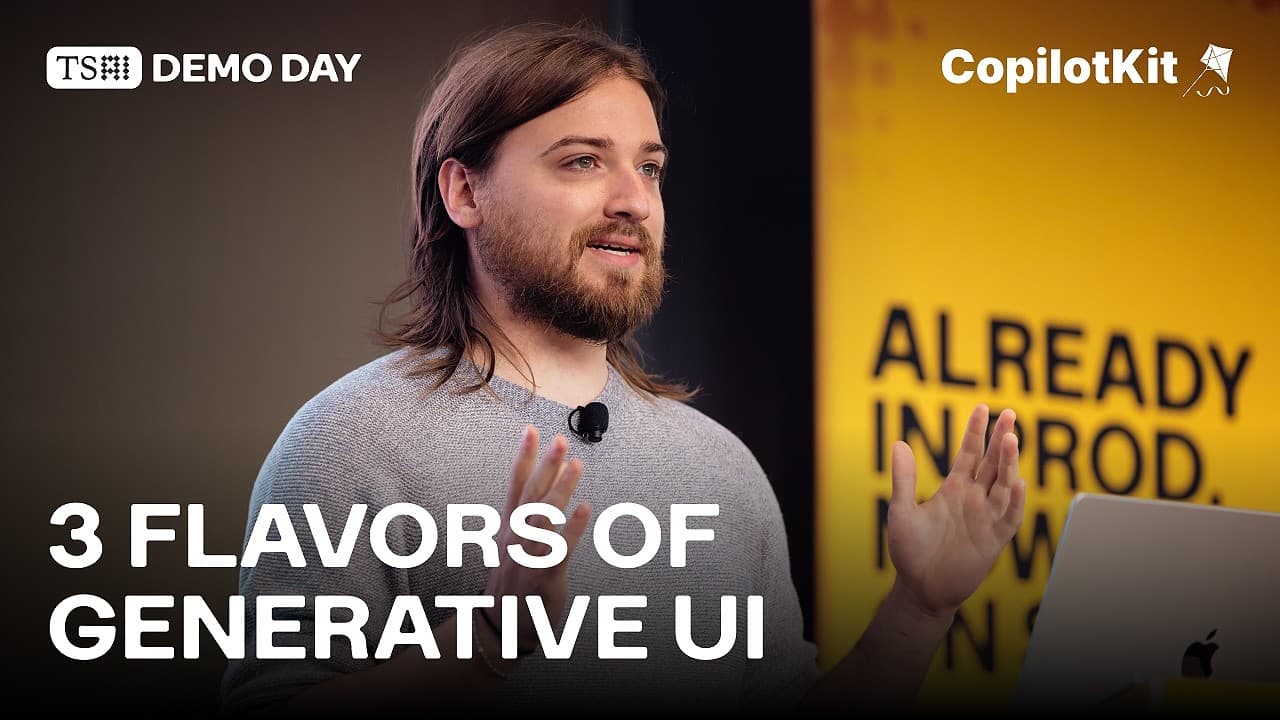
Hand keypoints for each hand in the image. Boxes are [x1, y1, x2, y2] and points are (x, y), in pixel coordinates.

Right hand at [483, 426, 591, 652]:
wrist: (501, 627)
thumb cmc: (512, 582)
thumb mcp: (511, 545)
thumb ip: (524, 517)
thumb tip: (541, 486)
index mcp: (509, 528)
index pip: (516, 485)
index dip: (523, 457)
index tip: (532, 430)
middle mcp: (516, 538)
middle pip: (531, 495)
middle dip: (545, 466)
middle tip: (560, 440)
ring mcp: (527, 557)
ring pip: (543, 518)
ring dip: (560, 490)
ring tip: (577, 465)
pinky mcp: (543, 577)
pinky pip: (558, 550)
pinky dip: (571, 529)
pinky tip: (585, 509)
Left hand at [887, 405, 1025, 617]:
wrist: (920, 589)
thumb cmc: (910, 551)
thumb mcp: (901, 511)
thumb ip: (904, 479)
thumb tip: (899, 442)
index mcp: (954, 489)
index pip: (969, 453)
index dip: (976, 431)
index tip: (984, 407)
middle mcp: (974, 499)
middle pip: (992, 463)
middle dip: (1001, 440)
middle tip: (1010, 414)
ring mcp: (986, 518)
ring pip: (1003, 486)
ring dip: (1008, 464)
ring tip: (1010, 439)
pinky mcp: (993, 541)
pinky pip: (1008, 518)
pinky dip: (1015, 502)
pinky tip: (1017, 483)